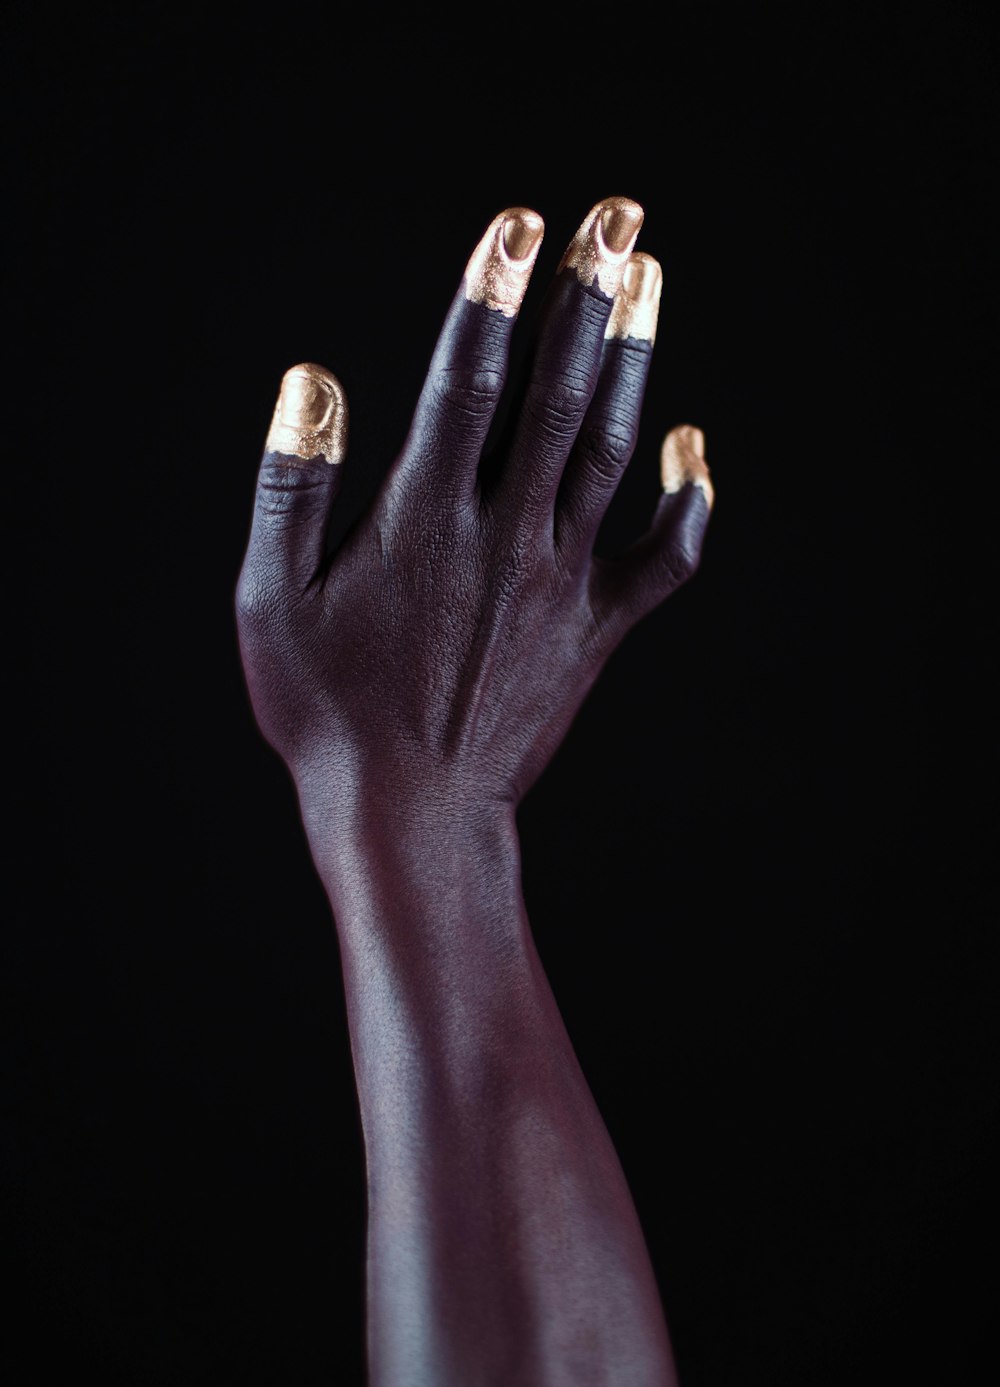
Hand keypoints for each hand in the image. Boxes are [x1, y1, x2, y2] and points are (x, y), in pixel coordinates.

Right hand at [236, 196, 713, 820]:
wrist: (411, 816)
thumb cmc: (328, 715)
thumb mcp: (268, 604)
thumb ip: (290, 485)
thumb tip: (312, 381)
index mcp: (423, 516)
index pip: (467, 376)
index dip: (493, 291)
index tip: (519, 225)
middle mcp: (506, 532)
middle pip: (559, 390)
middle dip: (588, 294)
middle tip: (617, 219)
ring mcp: (562, 580)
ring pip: (612, 447)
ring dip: (635, 359)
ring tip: (650, 283)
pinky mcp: (597, 629)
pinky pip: (663, 556)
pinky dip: (689, 500)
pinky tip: (695, 446)